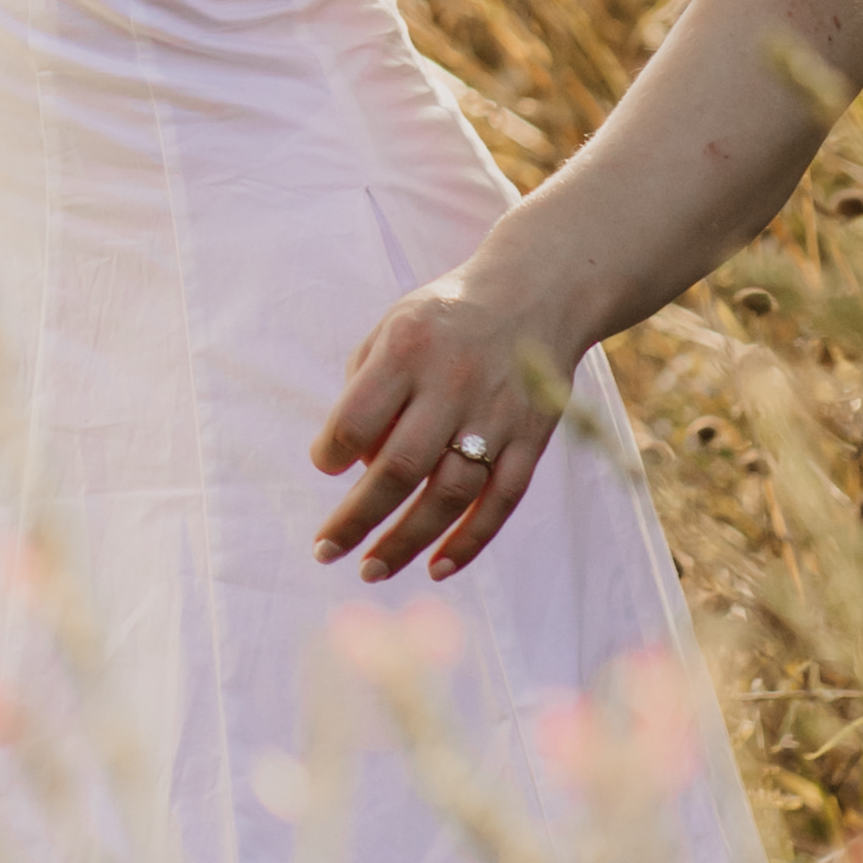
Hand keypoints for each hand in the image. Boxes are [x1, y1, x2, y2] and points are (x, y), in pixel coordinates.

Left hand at [311, 261, 574, 580]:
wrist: (536, 293)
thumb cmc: (445, 319)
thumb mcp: (394, 325)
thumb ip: (365, 384)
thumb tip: (348, 462)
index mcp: (409, 348)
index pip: (357, 417)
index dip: (331, 452)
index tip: (326, 467)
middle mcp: (453, 383)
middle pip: (399, 467)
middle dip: (356, 518)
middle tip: (326, 551)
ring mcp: (497, 416)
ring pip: (449, 495)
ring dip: (407, 541)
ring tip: (372, 569)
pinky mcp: (532, 440)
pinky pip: (501, 502)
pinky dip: (469, 541)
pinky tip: (436, 567)